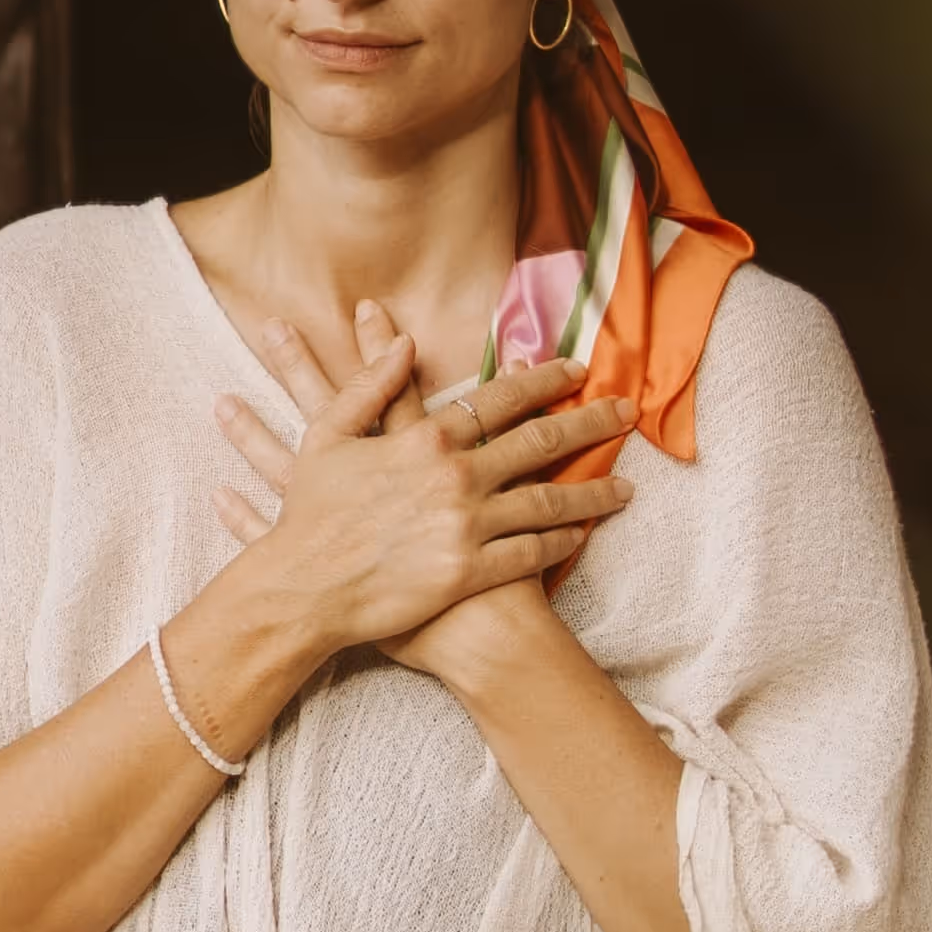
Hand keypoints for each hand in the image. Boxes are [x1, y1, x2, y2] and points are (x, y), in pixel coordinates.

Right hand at [208, 308, 629, 685]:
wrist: (304, 589)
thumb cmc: (310, 515)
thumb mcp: (327, 436)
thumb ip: (369, 385)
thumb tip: (404, 342)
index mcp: (426, 440)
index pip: (500, 399)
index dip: (543, 381)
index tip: (576, 370)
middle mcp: (456, 478)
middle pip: (540, 442)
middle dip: (590, 424)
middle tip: (626, 413)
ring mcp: (466, 527)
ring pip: (548, 503)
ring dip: (593, 492)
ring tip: (627, 488)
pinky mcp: (469, 572)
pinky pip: (530, 553)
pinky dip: (562, 542)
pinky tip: (583, 534)